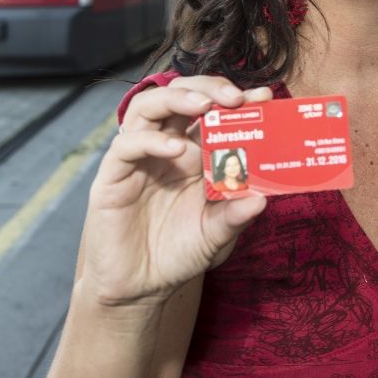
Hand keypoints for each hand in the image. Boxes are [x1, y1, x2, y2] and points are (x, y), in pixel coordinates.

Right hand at [82, 76, 271, 306]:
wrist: (138, 288)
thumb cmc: (177, 254)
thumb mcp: (215, 237)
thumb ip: (235, 218)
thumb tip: (262, 200)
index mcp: (194, 153)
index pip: (212, 111)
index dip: (235, 99)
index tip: (264, 97)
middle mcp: (166, 147)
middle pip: (180, 96)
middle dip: (208, 88)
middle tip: (235, 98)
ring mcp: (139, 158)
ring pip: (148, 107)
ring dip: (177, 98)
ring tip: (204, 107)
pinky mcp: (113, 176)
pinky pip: (126, 145)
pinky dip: (151, 140)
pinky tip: (175, 149)